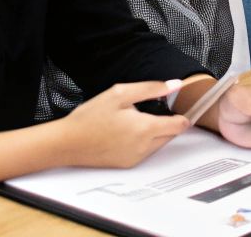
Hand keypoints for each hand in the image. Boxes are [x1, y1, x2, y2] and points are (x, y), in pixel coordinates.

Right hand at [61, 79, 192, 167]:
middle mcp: (144, 147)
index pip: (180, 125)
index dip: (183, 115)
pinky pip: (145, 152)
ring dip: (154, 132)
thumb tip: (175, 85)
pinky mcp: (127, 165)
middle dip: (166, 122)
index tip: (182, 107)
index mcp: (145, 129)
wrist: (67, 143)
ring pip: (158, 144)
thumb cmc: (90, 117)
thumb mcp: (120, 94)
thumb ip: (151, 88)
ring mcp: (136, 158)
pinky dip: (142, 142)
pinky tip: (124, 132)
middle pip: (170, 135)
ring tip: (132, 120)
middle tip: (149, 110)